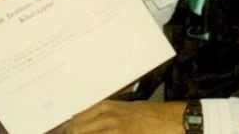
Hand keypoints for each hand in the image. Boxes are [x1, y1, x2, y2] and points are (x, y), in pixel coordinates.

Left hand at [69, 100, 185, 133]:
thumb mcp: (124, 109)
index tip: (68, 131)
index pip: (77, 120)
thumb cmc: (148, 114)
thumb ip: (104, 116)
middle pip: (77, 130)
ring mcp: (115, 131)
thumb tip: (84, 125)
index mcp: (106, 107)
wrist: (170, 120)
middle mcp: (107, 118)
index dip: (70, 130)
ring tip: (92, 133)